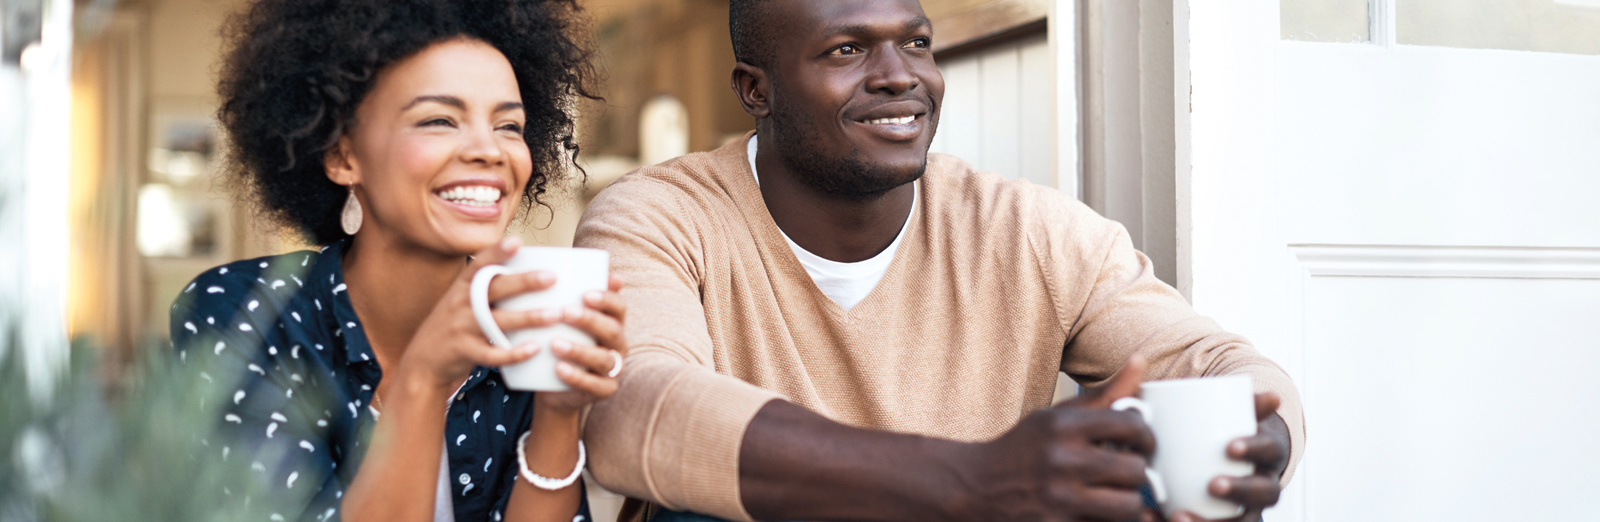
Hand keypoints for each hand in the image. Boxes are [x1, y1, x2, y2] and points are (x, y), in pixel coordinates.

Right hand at [392, 237, 552, 391]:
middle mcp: (460, 303)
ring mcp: (460, 327)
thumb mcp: (463, 302)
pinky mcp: (463, 351)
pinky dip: (514, 352)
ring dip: (528, 317)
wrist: (423, 362)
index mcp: (462, 287)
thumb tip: (530, 273)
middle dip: (523, 282)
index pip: (479, 264)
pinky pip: (492, 353)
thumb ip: (488, 289)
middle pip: (494, 289)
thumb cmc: (455, 327)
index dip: (497, 252)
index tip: (517, 241)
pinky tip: (535, 348)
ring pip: (497, 321)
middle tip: (551, 277)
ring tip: (555, 314)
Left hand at [533, 274, 627, 412]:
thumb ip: (563, 297)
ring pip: (604, 359)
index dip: (606, 299)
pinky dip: (577, 377)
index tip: (584, 293)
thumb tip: (559, 263)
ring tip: (555, 344)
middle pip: (612, 330)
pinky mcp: (604, 390)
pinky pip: (595, 385)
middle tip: (564, 313)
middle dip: (590, 320)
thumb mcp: (561, 321)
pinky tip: (558, 368)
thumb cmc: (558, 343)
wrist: (554, 386)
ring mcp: (613, 369)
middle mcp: (618, 344)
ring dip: (580, 350)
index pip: (619, 306)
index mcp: (612, 322)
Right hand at [949, 357, 1156, 521]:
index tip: (1141, 444)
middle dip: (1137, 472)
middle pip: (1135, 470)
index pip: (1132, 426)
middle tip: (1127, 473)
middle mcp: (1060, 460)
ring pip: (1128, 506)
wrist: (973, 488)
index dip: (1147, 436)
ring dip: (1127, 503)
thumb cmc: (1023, 450)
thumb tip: (1140, 361)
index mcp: (1062, 425)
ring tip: (1115, 496)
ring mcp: (1057, 498)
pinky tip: (1095, 511)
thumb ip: (1104, 395)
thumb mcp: (1056, 417)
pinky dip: (1106, 520)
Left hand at [1166, 393, 1289, 521]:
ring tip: (1177, 515)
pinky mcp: (1226, 520)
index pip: (1269, 451)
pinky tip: (1152, 519)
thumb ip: (1245, 403)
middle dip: (1240, 490)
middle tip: (1212, 485)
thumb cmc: (1227, 432)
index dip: (1254, 449)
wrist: (1229, 458)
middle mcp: (1264, 486)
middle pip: (1264, 494)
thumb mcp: (1236, 414)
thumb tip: (1274, 398)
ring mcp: (1246, 509)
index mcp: (1267, 454)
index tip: (1229, 447)